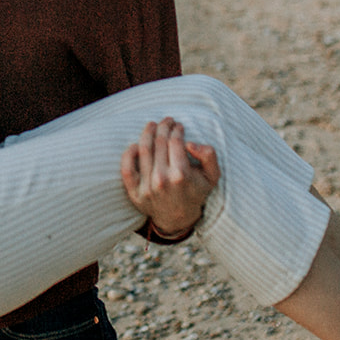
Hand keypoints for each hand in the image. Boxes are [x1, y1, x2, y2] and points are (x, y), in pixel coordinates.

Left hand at [120, 117, 219, 237]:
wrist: (178, 218)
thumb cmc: (196, 192)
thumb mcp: (212, 177)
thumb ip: (209, 156)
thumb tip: (190, 143)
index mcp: (181, 175)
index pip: (175, 142)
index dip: (177, 130)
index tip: (178, 125)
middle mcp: (162, 180)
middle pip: (160, 142)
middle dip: (164, 127)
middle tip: (166, 121)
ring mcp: (146, 186)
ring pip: (143, 150)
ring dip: (147, 133)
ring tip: (152, 125)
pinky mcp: (134, 192)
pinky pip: (127, 168)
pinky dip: (129, 153)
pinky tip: (136, 144)